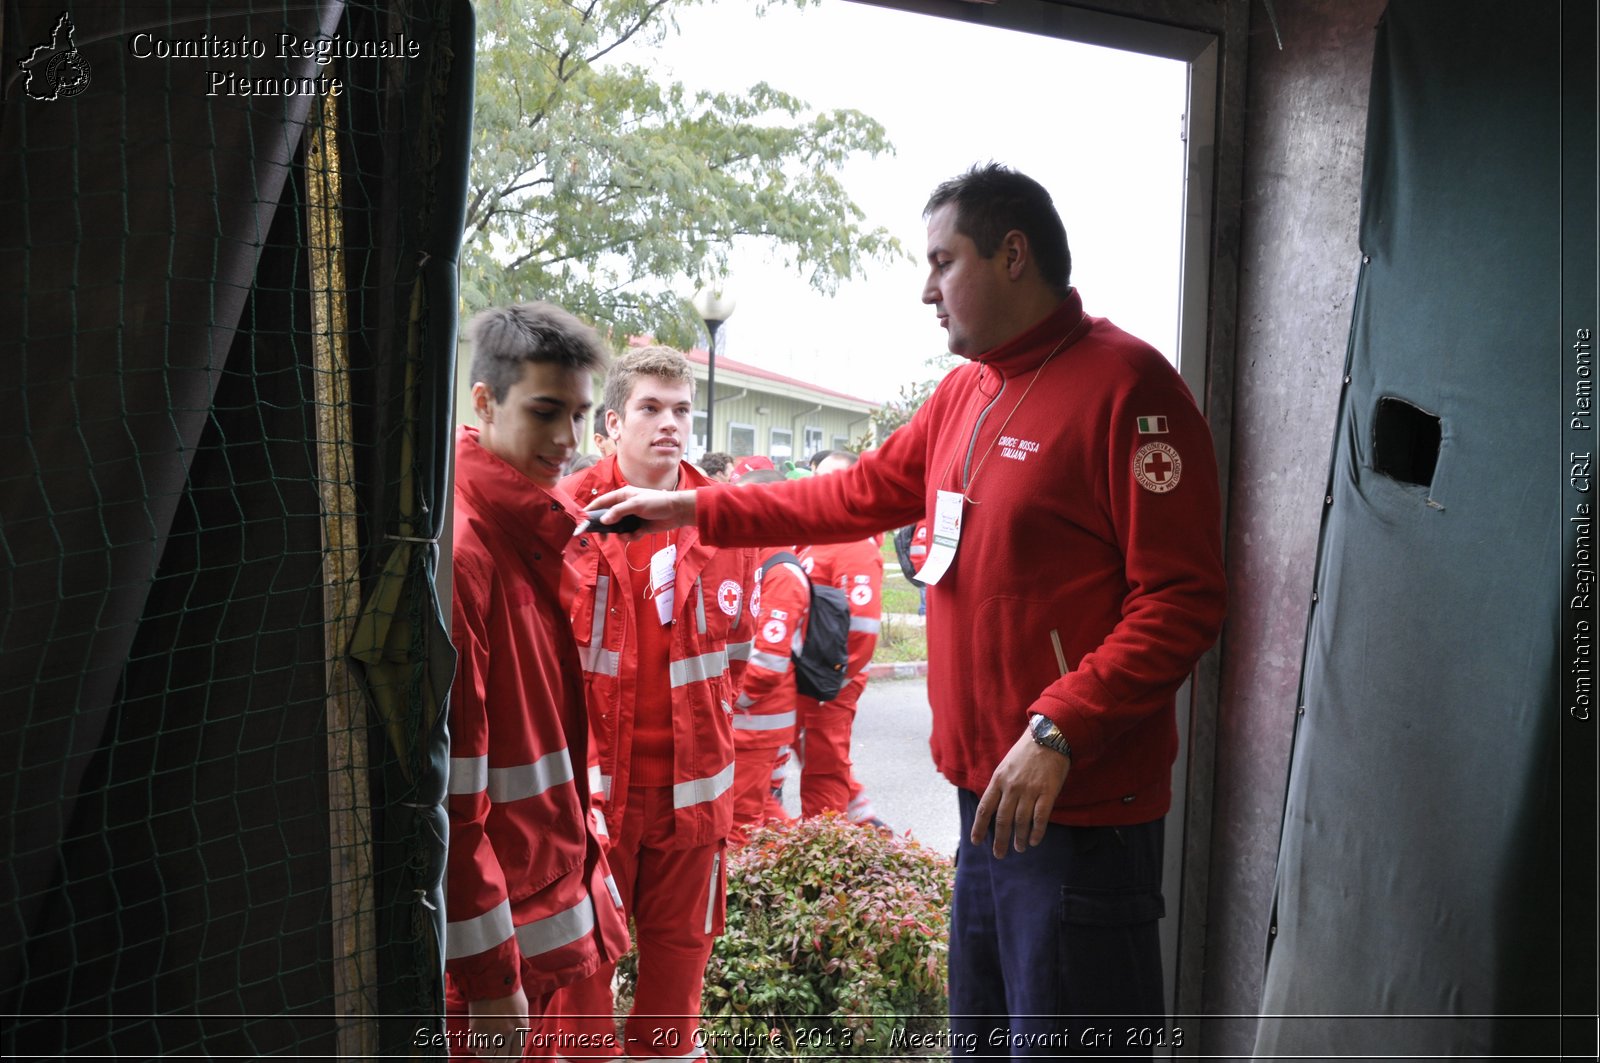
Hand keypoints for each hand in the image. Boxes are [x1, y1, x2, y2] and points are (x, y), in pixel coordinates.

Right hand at [467, 987, 528, 1057]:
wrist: (492, 976)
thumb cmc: (508, 989)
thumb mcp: (522, 1008)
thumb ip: (519, 1026)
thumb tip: (514, 1042)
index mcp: (521, 1027)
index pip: (516, 1055)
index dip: (509, 1060)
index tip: (504, 1059)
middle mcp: (508, 1032)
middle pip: (501, 1060)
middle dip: (497, 1061)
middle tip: (492, 1057)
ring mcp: (492, 1031)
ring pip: (487, 1056)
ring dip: (484, 1056)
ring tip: (482, 1051)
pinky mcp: (477, 1028)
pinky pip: (474, 1047)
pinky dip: (474, 1047)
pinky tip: (475, 1043)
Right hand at [585, 485, 696, 532]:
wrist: (677, 512)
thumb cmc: (657, 502)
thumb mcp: (636, 504)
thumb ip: (618, 512)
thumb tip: (603, 521)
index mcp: (623, 496)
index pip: (602, 502)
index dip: (591, 510)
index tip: (582, 519)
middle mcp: (625, 506)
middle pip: (608, 518)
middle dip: (605, 528)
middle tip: (602, 538)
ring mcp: (632, 517)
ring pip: (618, 529)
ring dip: (620, 534)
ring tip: (626, 535)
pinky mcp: (639, 527)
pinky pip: (629, 535)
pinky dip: (631, 537)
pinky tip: (638, 534)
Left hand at [970, 730, 1070, 858]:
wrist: (1048, 737)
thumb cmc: (1026, 752)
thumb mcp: (1005, 765)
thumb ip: (1000, 785)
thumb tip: (994, 806)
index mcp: (998, 779)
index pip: (985, 808)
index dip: (979, 827)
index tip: (976, 842)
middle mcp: (1012, 787)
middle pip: (1002, 820)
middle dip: (999, 840)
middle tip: (999, 854)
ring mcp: (1030, 790)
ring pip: (1021, 821)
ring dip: (1018, 838)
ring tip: (1018, 848)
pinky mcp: (1048, 792)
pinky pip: (1040, 817)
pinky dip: (1036, 832)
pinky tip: (1033, 841)